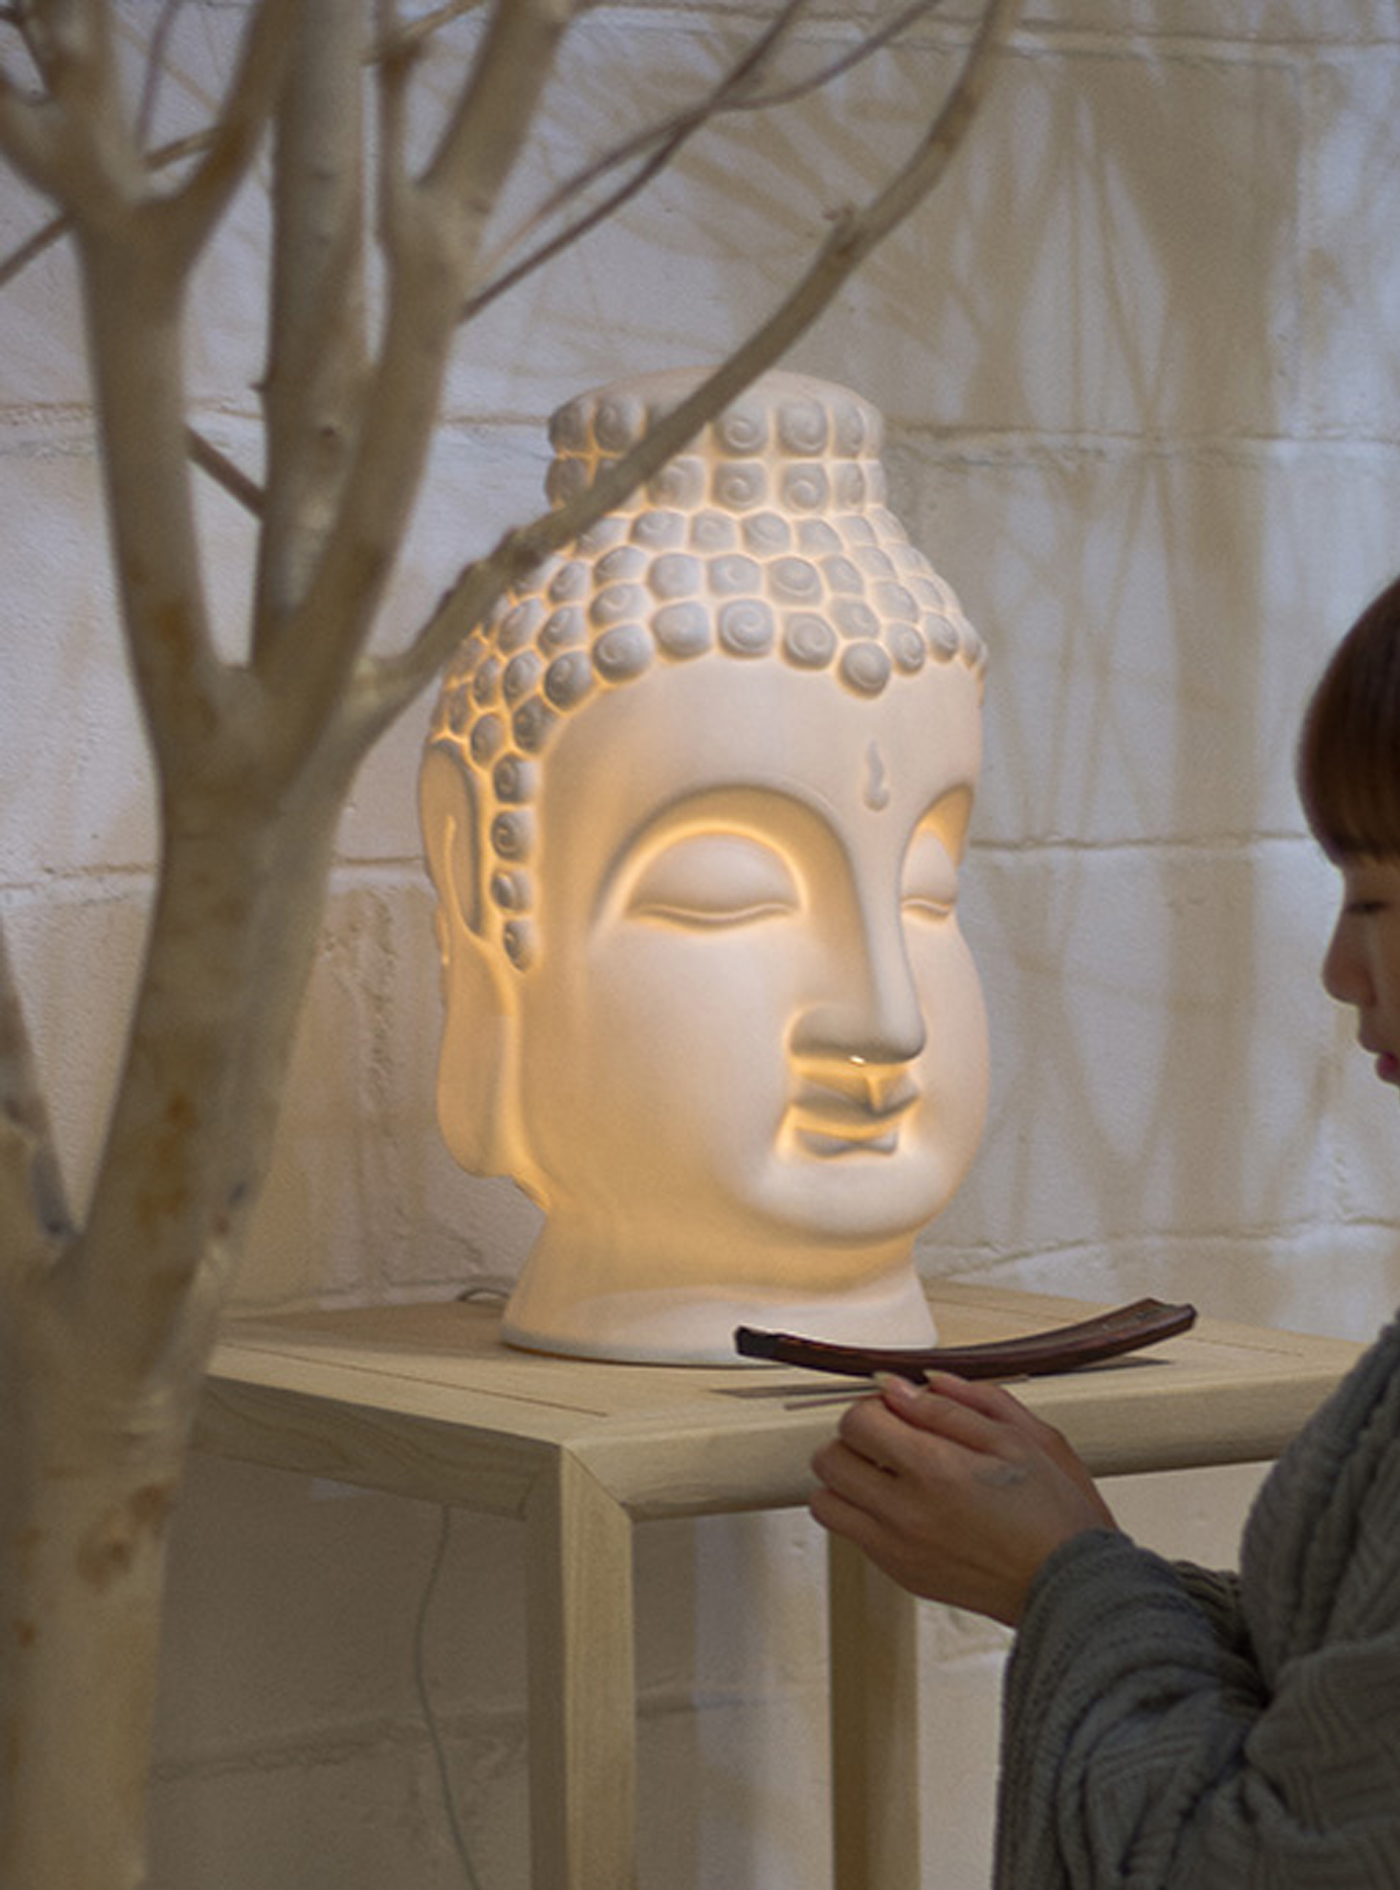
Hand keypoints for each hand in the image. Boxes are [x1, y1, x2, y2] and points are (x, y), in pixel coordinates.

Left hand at [809, 1372, 1117, 1625]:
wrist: (1073, 1588)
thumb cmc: (1058, 1515)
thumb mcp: (1023, 1438)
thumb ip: (958, 1404)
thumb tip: (906, 1386)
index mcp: (936, 1470)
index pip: (856, 1421)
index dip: (877, 1406)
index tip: (902, 1409)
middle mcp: (906, 1513)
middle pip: (829, 1460)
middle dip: (854, 1439)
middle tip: (892, 1438)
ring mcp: (899, 1549)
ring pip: (827, 1502)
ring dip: (848, 1479)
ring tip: (889, 1473)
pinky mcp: (903, 1575)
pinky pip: (852, 1535)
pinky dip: (864, 1513)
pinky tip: (906, 1505)